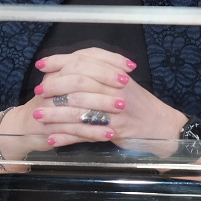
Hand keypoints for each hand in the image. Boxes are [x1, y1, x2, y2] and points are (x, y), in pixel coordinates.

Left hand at [26, 47, 184, 153]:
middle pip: (78, 83)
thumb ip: (101, 71)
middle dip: (54, 87)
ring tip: (38, 117)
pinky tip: (53, 139)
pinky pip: (85, 133)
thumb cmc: (138, 104)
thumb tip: (70, 64)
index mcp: (115, 73)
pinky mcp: (114, 130)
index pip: (83, 61)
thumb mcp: (123, 81)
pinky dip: (67, 137)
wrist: (162, 126)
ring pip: (79, 109)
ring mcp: (115, 110)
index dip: (60, 61)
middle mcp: (115, 88)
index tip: (42, 64)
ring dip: (55, 114)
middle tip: (39, 91)